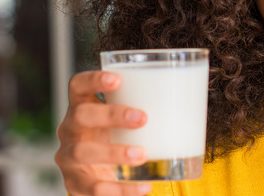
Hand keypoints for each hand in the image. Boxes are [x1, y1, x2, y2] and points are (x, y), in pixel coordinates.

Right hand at [55, 71, 151, 195]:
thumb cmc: (117, 139)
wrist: (98, 177)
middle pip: (81, 115)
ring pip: (83, 151)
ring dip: (114, 152)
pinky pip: (94, 187)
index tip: (118, 79)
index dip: (93, 80)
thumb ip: (145, 110)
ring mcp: (69, 157)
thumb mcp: (124, 123)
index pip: (78, 86)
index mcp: (82, 107)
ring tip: (142, 155)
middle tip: (143, 118)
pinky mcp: (75, 183)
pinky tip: (143, 187)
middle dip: (112, 115)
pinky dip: (120, 189)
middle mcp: (70, 129)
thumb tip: (194, 101)